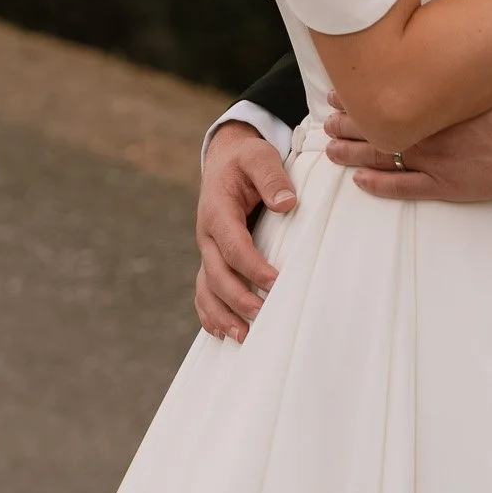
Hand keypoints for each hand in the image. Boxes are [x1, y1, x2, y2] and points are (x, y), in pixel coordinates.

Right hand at [195, 121, 297, 343]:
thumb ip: (272, 177)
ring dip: (221, 314)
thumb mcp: (259, 156)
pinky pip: (204, 290)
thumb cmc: (246, 159)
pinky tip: (222, 332)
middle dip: (238, 298)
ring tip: (242, 336)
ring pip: (207, 288)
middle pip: (216, 273)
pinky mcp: (212, 258)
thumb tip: (287, 204)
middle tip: (263, 315)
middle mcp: (207, 234)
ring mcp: (207, 249)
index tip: (275, 282)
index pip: (233, 245)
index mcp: (217, 210)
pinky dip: (209, 313)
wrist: (225, 159)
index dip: (252, 266)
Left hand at [323, 78, 491, 201]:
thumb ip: (457, 62)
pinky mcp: (448, 185)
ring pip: (382, 156)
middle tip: (329, 118)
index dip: (360, 96)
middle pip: (377, 126)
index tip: (344, 90)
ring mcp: (435, 161)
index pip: (386, 98)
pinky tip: (360, 181)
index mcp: (435, 101)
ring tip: (331, 147)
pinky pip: (405, 187)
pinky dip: (380, 184)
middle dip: (349, 122)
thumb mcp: (485, 67)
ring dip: (354, 151)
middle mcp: (428, 131)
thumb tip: (438, 41)